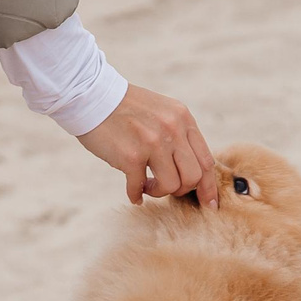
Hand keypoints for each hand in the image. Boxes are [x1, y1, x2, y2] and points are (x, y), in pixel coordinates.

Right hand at [76, 85, 219, 206]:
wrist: (92, 95)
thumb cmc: (126, 108)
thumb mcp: (163, 112)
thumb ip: (179, 135)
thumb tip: (191, 169)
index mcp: (183, 119)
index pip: (206, 161)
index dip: (209, 187)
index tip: (209, 204)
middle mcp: (172, 130)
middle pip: (193, 177)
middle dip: (182, 189)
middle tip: (166, 187)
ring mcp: (152, 143)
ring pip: (171, 186)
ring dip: (159, 192)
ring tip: (147, 185)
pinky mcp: (131, 156)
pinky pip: (139, 188)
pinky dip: (136, 195)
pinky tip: (133, 193)